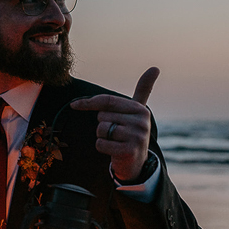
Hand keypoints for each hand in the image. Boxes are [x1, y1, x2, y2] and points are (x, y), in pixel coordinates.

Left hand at [70, 67, 158, 181]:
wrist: (137, 162)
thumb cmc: (131, 132)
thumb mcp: (137, 111)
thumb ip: (143, 90)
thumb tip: (155, 67)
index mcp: (140, 109)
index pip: (108, 101)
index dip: (89, 102)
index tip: (74, 105)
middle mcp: (141, 121)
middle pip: (102, 116)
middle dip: (103, 125)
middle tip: (115, 133)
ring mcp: (137, 137)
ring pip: (101, 130)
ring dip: (102, 137)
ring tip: (115, 141)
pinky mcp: (129, 151)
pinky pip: (101, 144)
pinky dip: (102, 148)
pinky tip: (113, 150)